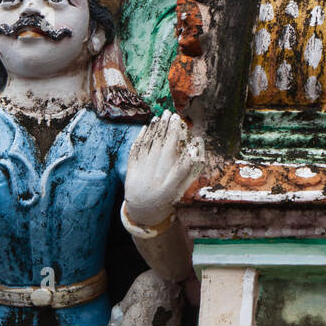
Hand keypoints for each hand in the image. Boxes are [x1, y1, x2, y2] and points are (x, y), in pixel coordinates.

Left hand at [124, 110, 204, 228]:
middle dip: (169, 131)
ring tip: (162, 116)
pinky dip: (140, 139)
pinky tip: (146, 128)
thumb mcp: (179, 190)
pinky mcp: (130, 172)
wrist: (142, 210)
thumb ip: (186, 172)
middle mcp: (153, 181)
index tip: (188, 132)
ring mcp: (140, 176)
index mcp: (167, 188)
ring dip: (155, 130)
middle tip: (174, 115)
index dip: (181, 145)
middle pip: (162, 150)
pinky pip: (135, 151)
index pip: (177, 164)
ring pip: (148, 147)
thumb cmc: (166, 198)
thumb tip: (195, 150)